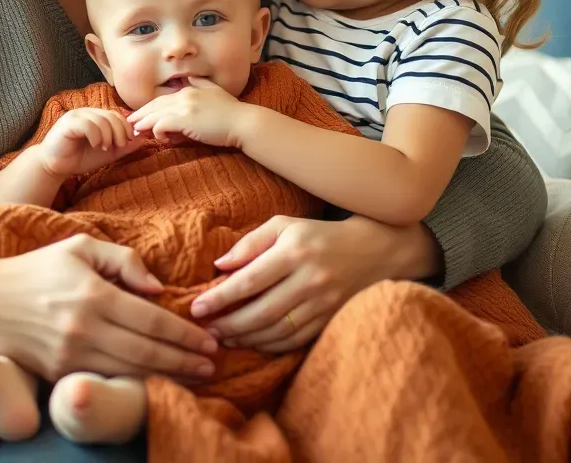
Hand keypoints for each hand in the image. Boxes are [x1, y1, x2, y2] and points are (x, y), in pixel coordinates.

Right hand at [0, 234, 219, 381]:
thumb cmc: (39, 268)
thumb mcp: (80, 247)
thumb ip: (123, 260)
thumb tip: (157, 287)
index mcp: (93, 293)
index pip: (151, 319)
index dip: (184, 334)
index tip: (209, 340)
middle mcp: (84, 328)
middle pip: (147, 352)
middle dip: (185, 360)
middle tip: (213, 364)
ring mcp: (70, 355)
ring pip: (130, 371)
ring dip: (168, 376)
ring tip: (195, 376)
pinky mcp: (59, 373)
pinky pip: (106, 380)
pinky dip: (136, 383)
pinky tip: (157, 382)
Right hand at [40, 107, 137, 176]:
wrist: (55, 167)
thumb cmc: (80, 159)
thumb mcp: (107, 154)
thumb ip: (123, 147)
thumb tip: (143, 139)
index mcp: (95, 117)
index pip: (116, 115)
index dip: (125, 128)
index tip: (126, 143)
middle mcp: (86, 112)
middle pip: (111, 116)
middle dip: (120, 132)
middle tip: (118, 146)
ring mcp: (76, 115)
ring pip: (101, 119)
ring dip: (108, 136)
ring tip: (104, 148)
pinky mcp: (68, 123)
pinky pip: (88, 124)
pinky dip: (96, 136)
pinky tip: (95, 145)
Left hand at [129, 77, 250, 146]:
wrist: (243, 122)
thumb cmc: (232, 111)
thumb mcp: (215, 91)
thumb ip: (201, 84)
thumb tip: (190, 79)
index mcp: (189, 90)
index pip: (163, 99)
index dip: (150, 107)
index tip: (141, 114)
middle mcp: (184, 95)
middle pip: (155, 105)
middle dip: (141, 114)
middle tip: (130, 122)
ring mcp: (184, 107)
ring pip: (156, 114)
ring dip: (144, 123)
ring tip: (135, 130)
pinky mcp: (185, 120)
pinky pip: (162, 125)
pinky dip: (157, 131)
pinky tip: (158, 137)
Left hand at [188, 214, 440, 352]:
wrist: (372, 251)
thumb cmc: (317, 235)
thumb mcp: (284, 225)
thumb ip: (250, 243)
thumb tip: (219, 266)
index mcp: (295, 252)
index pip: (250, 280)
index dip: (221, 297)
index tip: (198, 307)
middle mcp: (310, 280)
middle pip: (262, 312)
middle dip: (229, 324)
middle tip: (206, 329)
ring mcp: (323, 304)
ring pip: (277, 331)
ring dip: (246, 338)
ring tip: (223, 336)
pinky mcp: (330, 321)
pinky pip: (294, 340)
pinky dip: (269, 345)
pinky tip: (251, 341)